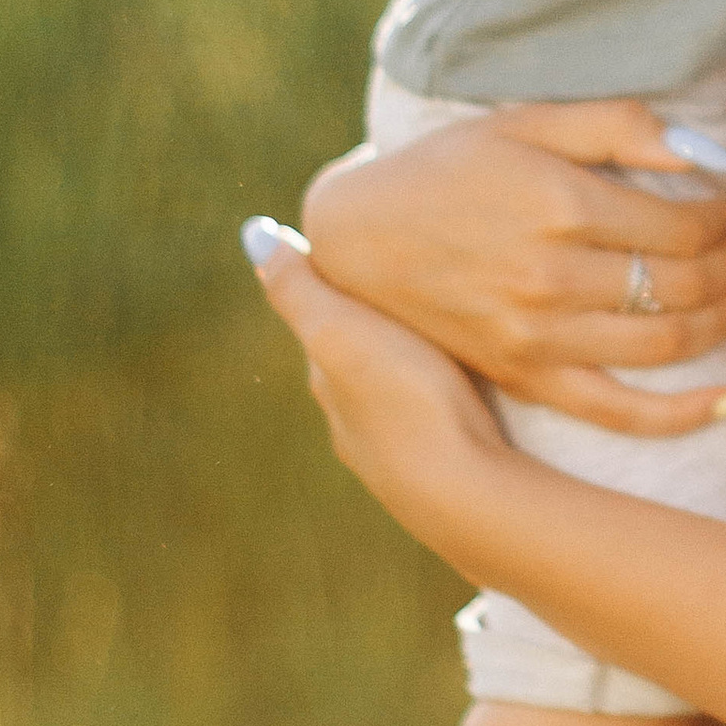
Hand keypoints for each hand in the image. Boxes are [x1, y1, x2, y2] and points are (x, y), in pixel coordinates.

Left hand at [246, 224, 510, 551]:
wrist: (464, 494)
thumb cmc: (405, 399)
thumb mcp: (340, 331)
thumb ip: (297, 287)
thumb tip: (250, 231)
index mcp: (328, 380)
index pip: (324, 319)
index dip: (343, 281)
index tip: (366, 242)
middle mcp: (353, 420)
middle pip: (361, 357)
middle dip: (380, 323)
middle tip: (415, 278)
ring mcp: (398, 450)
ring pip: (399, 391)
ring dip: (416, 362)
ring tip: (453, 325)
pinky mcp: (448, 465)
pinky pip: (438, 417)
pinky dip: (447, 394)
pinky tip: (475, 386)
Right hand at [299, 102, 725, 434]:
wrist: (361, 238)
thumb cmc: (449, 167)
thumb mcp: (527, 121)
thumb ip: (618, 127)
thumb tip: (706, 153)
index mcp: (560, 205)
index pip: (682, 224)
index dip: (725, 219)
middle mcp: (553, 276)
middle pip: (682, 282)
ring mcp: (540, 336)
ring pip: (666, 341)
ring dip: (725, 319)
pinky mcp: (526, 378)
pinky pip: (619, 410)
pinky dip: (683, 412)